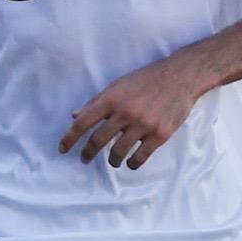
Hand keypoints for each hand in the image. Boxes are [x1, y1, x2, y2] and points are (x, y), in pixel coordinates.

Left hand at [58, 54, 200, 169]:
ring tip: (113, 160)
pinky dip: (132, 163)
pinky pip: (140, 157)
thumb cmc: (146, 79)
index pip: (83, 122)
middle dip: (88, 153)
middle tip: (85, 159)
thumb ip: (95, 101)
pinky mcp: (160, 134)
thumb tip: (74, 116)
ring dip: (112, 159)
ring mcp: (143, 125)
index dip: (70, 137)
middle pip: (98, 140)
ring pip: (118, 152)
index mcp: (111, 98)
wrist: (180, 77)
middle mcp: (125, 112)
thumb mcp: (117, 85)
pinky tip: (130, 161)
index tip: (62, 149)